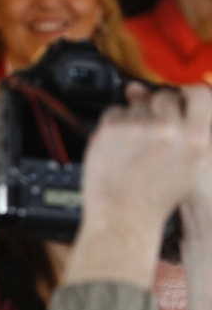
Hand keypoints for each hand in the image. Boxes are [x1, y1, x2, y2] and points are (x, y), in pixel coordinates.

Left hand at [76, 84, 211, 293]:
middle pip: (164, 96)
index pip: (199, 93)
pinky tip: (117, 146)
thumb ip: (191, 131)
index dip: (188, 93)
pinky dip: (114, 125)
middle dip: (156, 109)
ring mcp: (138, 129)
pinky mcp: (111, 130)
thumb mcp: (191, 167)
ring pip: (137, 103)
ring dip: (134, 118)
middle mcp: (168, 130)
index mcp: (195, 139)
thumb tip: (182, 94)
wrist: (122, 217)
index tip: (181, 96)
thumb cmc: (154, 198)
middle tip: (149, 134)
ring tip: (133, 146)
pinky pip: (113, 112)